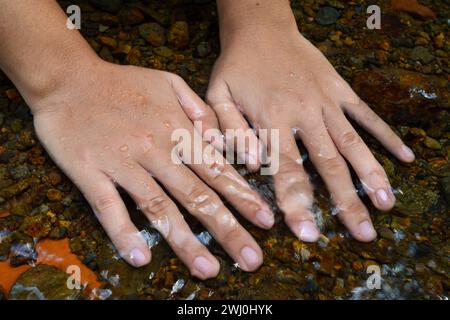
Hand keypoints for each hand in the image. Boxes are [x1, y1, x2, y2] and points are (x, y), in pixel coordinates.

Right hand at [31, 61, 273, 277]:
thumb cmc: (123, 83)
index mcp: (176, 130)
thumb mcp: (170, 83)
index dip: (243, 197)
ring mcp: (123, 163)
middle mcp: (155, 150)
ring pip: (159, 207)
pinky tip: (140, 257)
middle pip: (197, 195)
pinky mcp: (90, 172)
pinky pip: (108, 208)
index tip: (265, 221)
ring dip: (185, 241)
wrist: (68, 78)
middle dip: (227, 228)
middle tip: (251, 259)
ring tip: (209, 269)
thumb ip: (199, 110)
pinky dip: (124, 233)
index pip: (217, 170)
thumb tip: (220, 141)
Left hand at [207, 25, 414, 241]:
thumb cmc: (237, 67)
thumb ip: (229, 129)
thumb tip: (247, 164)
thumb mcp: (217, 95)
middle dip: (346, 200)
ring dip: (371, 174)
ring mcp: (326, 101)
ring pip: (352, 142)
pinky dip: (385, 135)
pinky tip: (404, 157)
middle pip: (328, 163)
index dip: (297, 203)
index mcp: (271, 118)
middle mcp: (304, 113)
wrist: (261, 28)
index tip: (309, 233)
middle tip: (363, 233)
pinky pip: (366, 114)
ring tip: (386, 203)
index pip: (285, 169)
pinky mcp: (340, 90)